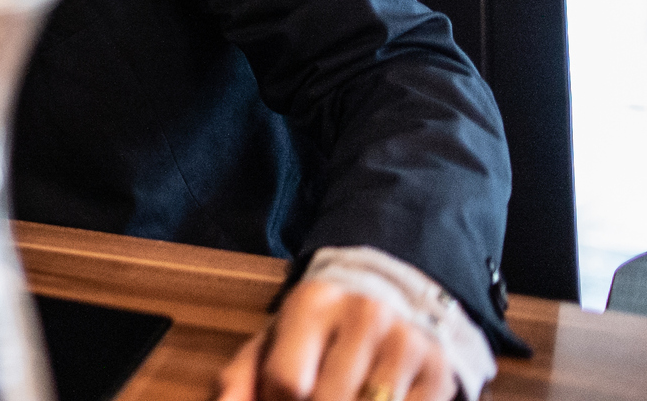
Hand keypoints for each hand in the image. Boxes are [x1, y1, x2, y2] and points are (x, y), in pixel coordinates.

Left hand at [218, 279, 457, 400]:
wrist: (400, 294)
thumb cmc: (324, 328)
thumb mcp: (277, 338)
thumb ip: (242, 376)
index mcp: (314, 303)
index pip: (287, 380)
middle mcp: (365, 317)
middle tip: (311, 400)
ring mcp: (407, 345)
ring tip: (340, 398)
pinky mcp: (441, 373)